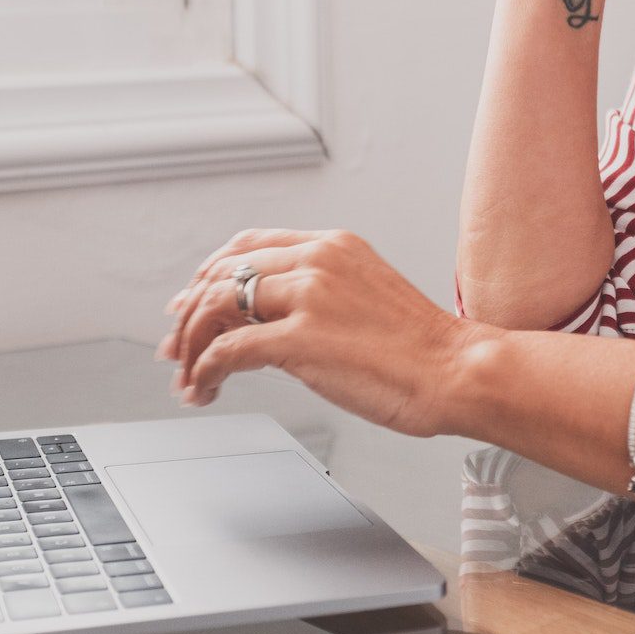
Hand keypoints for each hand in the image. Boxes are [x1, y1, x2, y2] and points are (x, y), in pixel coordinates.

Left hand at [156, 228, 471, 434]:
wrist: (459, 372)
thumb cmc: (423, 350)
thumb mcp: (364, 299)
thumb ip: (316, 298)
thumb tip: (265, 326)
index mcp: (334, 245)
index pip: (248, 246)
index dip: (209, 274)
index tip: (191, 302)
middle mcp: (317, 259)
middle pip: (222, 273)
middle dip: (189, 313)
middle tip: (175, 346)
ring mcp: (308, 295)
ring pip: (216, 307)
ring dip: (191, 345)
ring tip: (188, 376)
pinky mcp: (302, 337)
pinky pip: (229, 349)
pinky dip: (206, 371)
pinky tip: (206, 389)